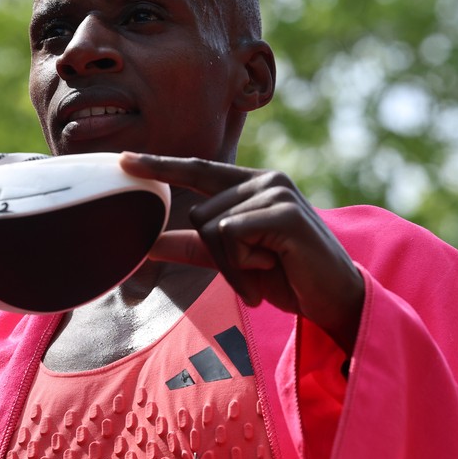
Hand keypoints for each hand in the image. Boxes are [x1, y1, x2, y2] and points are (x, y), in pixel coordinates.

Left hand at [120, 153, 363, 353]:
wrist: (333, 298)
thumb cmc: (286, 275)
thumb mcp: (231, 260)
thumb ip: (193, 247)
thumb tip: (149, 242)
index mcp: (251, 185)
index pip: (197, 170)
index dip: (160, 166)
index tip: (124, 160)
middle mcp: (264, 180)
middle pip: (199, 214)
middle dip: (217, 256)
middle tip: (253, 272)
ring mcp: (276, 192)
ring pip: (212, 228)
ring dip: (232, 264)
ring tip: (266, 271)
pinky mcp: (284, 211)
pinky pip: (231, 235)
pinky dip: (242, 265)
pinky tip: (271, 270)